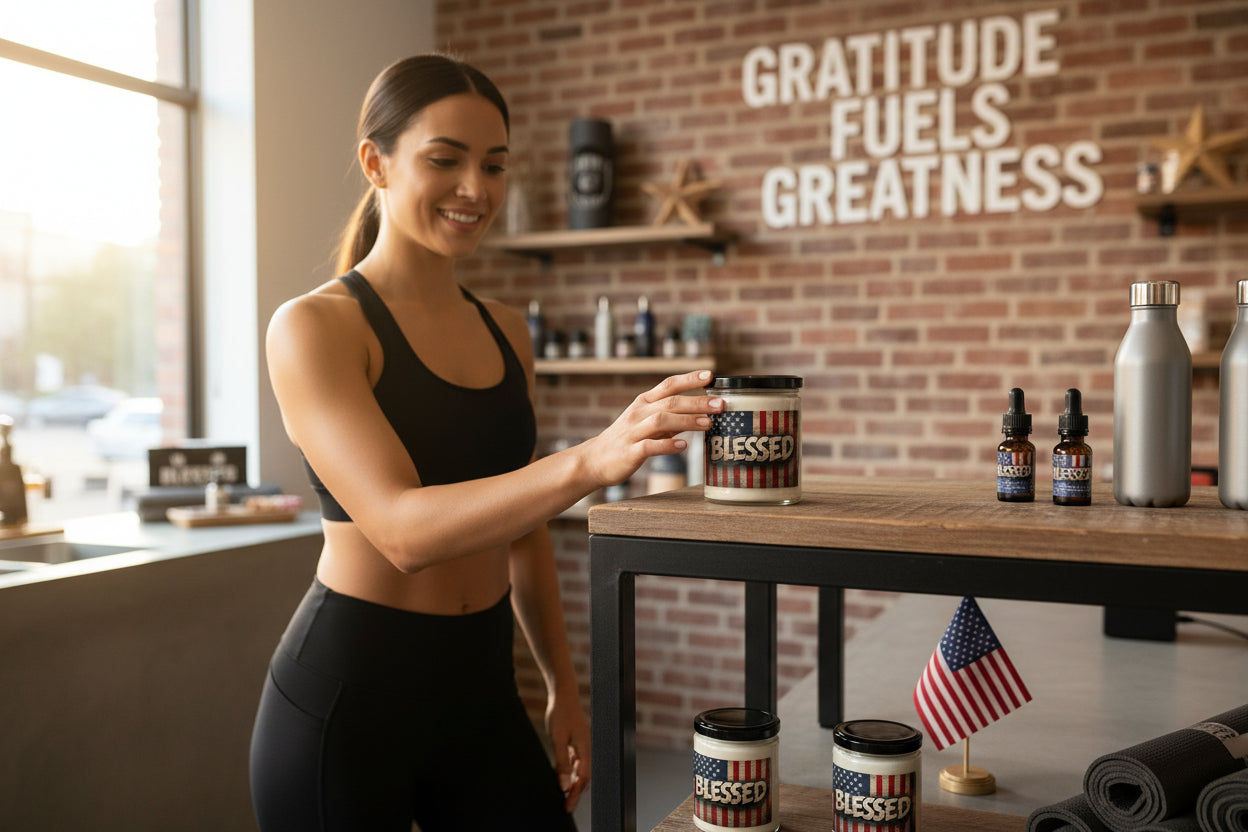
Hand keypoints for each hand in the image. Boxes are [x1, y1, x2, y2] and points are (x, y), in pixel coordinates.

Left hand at [546, 691, 590, 812]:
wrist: (562, 694)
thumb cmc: (560, 714)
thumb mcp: (557, 739)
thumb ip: (561, 763)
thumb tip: (564, 785)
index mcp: (585, 749)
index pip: (583, 778)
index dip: (575, 794)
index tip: (567, 806)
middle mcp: (587, 749)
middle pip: (583, 777)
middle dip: (575, 792)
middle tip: (565, 806)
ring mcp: (582, 745)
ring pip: (579, 770)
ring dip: (572, 783)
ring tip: (563, 797)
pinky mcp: (576, 742)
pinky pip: (575, 762)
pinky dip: (570, 772)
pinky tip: (561, 778)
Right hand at [580, 369, 721, 487]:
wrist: (594, 460)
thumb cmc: (626, 440)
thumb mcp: (647, 423)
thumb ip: (671, 417)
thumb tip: (701, 413)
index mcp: (644, 402)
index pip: (668, 385)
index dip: (689, 378)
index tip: (711, 374)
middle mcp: (638, 413)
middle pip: (670, 402)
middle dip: (697, 402)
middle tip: (720, 404)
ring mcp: (633, 432)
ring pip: (661, 421)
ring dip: (686, 421)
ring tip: (708, 424)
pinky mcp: (630, 451)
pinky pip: (649, 446)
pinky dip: (667, 445)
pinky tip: (683, 446)